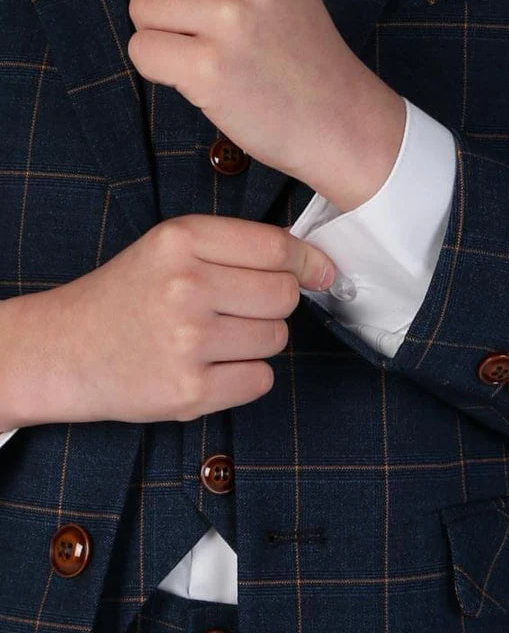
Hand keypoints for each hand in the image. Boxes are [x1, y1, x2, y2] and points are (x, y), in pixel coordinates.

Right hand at [0, 216, 335, 429]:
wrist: (65, 350)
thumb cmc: (126, 295)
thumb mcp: (170, 248)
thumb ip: (238, 247)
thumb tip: (319, 268)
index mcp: (181, 240)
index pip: (277, 248)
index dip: (306, 262)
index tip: (317, 272)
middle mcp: (186, 287)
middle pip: (284, 295)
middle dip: (272, 303)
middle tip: (236, 308)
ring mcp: (188, 343)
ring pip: (276, 339)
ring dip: (257, 340)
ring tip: (213, 337)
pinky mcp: (189, 392)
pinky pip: (261, 380)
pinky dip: (246, 375)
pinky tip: (211, 366)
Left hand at [127, 0, 405, 209]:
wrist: (336, 120)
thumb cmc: (299, 54)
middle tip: (207, 31)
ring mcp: (230, 21)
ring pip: (141, 7)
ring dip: (161, 36)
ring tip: (205, 54)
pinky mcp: (209, 69)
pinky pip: (142, 50)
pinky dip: (159, 69)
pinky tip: (198, 79)